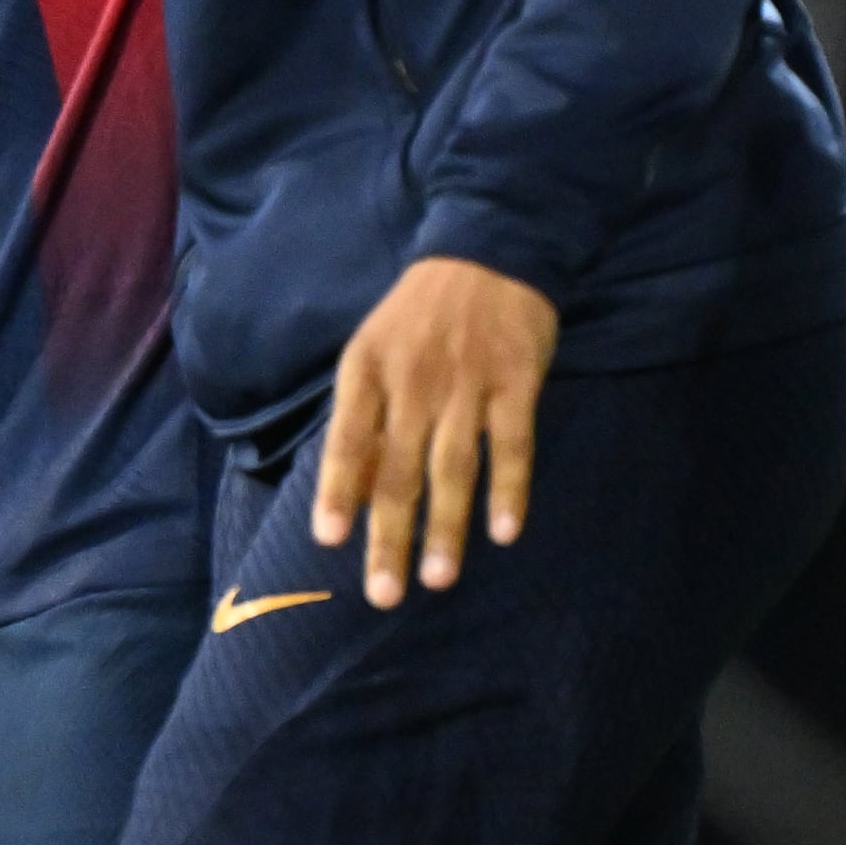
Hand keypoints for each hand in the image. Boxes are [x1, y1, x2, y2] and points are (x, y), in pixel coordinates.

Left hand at [312, 255, 559, 606]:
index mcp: (366, 370)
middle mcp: (411, 380)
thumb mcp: (375, 349)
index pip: (347, 440)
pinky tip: (505, 532)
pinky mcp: (516, 382)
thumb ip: (366, 413)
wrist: (487, 251)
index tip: (330, 540)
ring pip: (452, 468)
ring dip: (445, 528)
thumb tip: (352, 486)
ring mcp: (465, 383)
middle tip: (383, 593)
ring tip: (436, 579)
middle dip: (389, 536)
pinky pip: (512, 446)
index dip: (338, 490)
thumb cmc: (421, 314)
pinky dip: (509, 490)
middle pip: (397, 470)